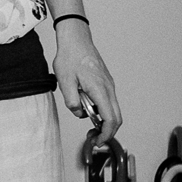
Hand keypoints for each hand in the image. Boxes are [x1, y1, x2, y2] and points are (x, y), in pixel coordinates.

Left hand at [53, 21, 121, 143]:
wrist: (76, 40)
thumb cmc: (70, 57)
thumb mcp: (64, 81)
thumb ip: (72, 101)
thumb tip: (80, 114)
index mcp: (100, 90)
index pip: (110, 119)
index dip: (106, 134)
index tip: (99, 142)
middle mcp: (109, 88)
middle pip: (116, 117)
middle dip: (107, 131)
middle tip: (93, 138)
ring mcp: (109, 85)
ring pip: (113, 109)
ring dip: (104, 120)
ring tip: (87, 121)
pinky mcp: (106, 82)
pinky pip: (108, 101)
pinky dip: (102, 110)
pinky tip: (88, 107)